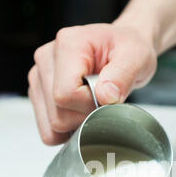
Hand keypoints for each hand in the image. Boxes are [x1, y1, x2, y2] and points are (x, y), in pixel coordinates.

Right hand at [28, 23, 156, 144]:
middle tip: (102, 100)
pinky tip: (80, 114)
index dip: (90, 105)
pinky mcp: (39, 94)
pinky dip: (66, 131)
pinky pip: (48, 131)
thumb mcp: (137, 56)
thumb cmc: (126, 49)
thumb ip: (122, 75)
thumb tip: (105, 96)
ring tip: (90, 104)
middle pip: (57, 115)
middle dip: (84, 117)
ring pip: (51, 127)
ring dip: (75, 125)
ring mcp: (39, 78)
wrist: (120, 48)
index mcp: (68, 45)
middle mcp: (47, 59)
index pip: (66, 94)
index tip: (106, 97)